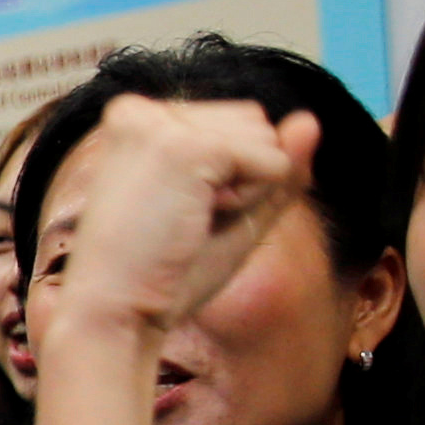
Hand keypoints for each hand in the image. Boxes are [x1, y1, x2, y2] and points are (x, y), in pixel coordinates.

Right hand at [32, 97, 315, 352]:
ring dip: (245, 190)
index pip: (233, 122)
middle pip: (253, 121)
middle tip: (182, 221)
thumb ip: (273, 168)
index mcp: (137, 120)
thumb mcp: (229, 215)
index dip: (228, 179)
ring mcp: (161, 123)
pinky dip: (248, 201)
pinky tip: (194, 221)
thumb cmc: (163, 276)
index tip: (171, 215)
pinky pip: (271, 162)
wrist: (114, 315)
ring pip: (265, 137)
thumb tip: (310, 119)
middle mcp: (142, 109)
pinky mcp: (187, 145)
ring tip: (185, 220)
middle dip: (241, 177)